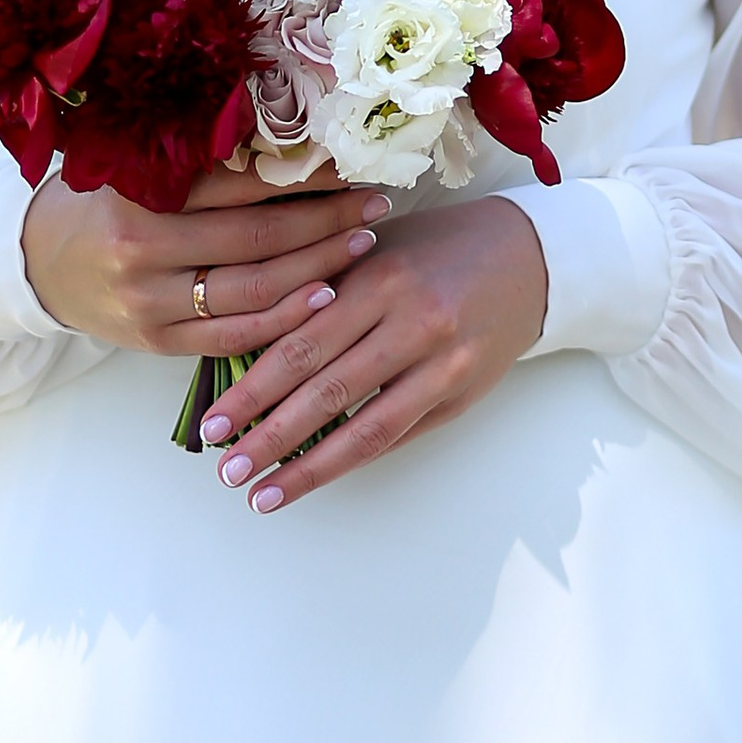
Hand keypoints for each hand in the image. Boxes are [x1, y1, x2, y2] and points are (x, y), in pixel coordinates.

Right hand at [21, 159, 392, 357]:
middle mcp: (143, 251)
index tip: (350, 163)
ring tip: (362, 245)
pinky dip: (284, 319)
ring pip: (253, 290)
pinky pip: (234, 336)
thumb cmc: (97, 201)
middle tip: (375, 204)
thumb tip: (289, 139)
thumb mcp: (131, 166)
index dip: (301, 174)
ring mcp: (151, 303)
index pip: (239, 183)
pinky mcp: (157, 342)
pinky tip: (324, 298)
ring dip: (317, 268)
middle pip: (257, 238)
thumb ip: (195, 160)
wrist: (35, 264)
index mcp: (138, 195)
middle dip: (325, 221)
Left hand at [196, 195, 550, 509]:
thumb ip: (320, 290)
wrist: (529, 257)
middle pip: (326, 392)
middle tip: (225, 469)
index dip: (252, 390)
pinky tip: (317, 476)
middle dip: (269, 437)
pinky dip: (354, 460)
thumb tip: (247, 347)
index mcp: (379, 278)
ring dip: (308, 467)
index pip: (301, 345)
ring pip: (365, 428)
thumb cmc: (434, 248)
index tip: (212, 423)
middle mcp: (412, 323)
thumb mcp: (374, 248)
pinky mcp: (462, 395)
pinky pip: (399, 434)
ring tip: (262, 494)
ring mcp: (443, 365)